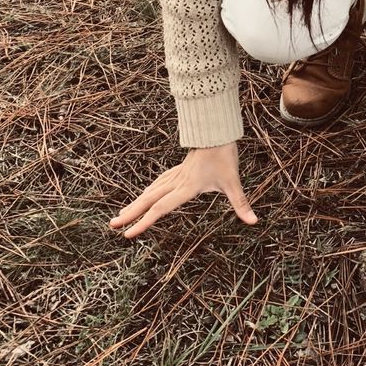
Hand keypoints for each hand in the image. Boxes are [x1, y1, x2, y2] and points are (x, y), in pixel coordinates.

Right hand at [109, 143, 258, 237]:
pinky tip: (145, 195)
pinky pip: (158, 182)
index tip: (128, 234)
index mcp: (186, 187)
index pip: (161, 208)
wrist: (217, 130)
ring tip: (122, 213)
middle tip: (112, 225)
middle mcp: (177, 182)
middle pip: (148, 200)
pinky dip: (148, 191)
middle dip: (130, 213)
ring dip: (136, 203)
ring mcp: (176, 174)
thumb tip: (253, 220)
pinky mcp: (179, 169)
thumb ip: (241, 203)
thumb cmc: (224, 155)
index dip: (144, 222)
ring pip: (151, 190)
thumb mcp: (233, 181)